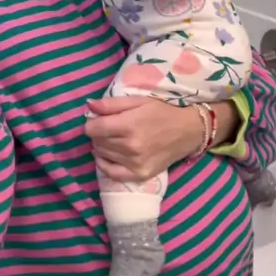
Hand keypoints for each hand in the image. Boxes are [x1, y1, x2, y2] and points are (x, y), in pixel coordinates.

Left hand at [85, 96, 203, 181]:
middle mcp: (130, 147)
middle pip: (97, 142)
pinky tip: (107, 156)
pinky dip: (105, 165)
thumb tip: (89, 106)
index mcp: (129, 125)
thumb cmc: (161, 112)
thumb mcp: (138, 101)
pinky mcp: (140, 175)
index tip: (97, 120)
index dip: (91, 123)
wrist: (187, 131)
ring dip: (102, 147)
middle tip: (108, 128)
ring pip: (102, 155)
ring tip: (113, 139)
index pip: (93, 129)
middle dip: (98, 134)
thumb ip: (111, 104)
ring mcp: (135, 163)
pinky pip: (112, 174)